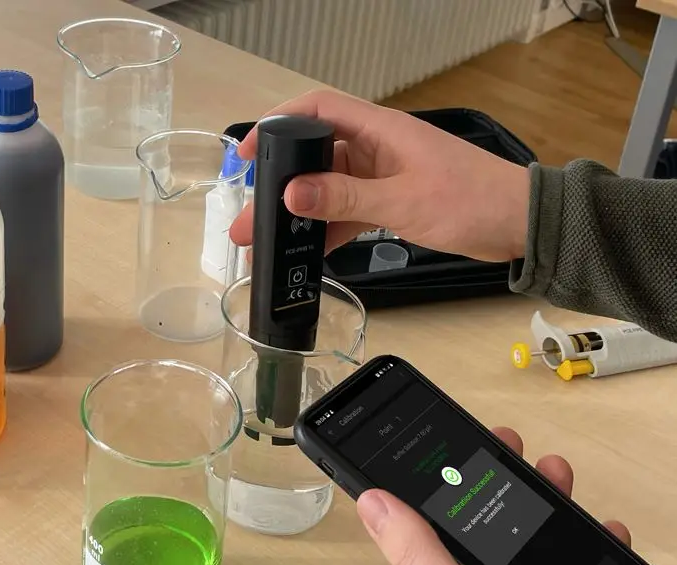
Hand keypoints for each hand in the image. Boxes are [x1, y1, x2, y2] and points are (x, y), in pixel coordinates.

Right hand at [230, 90, 529, 261]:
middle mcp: (376, 149)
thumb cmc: (471, 200)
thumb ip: (346, 198)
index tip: (248, 153)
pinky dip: (330, 230)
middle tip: (249, 220)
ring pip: (329, 190)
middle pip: (314, 159)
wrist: (517, 225)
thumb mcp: (402, 200)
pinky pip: (350, 213)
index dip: (278, 125)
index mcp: (379, 131)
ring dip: (301, 215)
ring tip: (269, 243)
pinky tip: (310, 251)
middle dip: (279, 187)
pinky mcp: (391, 202)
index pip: (317, 111)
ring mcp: (382, 176)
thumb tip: (293, 193)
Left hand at [356, 426, 655, 564]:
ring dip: (541, 504)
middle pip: (480, 526)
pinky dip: (583, 545)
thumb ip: (414, 550)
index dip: (438, 483)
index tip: (458, 447)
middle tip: (517, 451)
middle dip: (496, 483)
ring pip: (526, 542)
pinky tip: (600, 531)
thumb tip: (370, 502)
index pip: (427, 524)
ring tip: (558, 477)